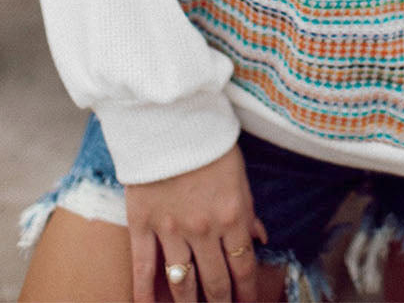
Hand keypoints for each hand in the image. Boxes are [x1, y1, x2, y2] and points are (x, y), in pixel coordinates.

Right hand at [126, 144, 268, 302]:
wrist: (170, 118)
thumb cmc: (209, 141)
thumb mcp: (239, 173)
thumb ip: (248, 210)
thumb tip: (260, 238)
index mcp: (232, 215)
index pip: (243, 268)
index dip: (247, 293)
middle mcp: (204, 229)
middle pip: (215, 282)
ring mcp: (171, 229)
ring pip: (182, 282)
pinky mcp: (142, 223)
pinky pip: (143, 266)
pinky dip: (144, 292)